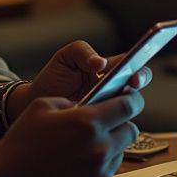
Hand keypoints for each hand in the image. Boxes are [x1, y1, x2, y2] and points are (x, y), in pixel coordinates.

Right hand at [0, 90, 143, 176]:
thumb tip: (87, 105)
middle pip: (131, 131)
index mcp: (87, 122)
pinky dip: (97, 169)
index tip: (130, 100)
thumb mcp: (40, 107)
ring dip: (109, 148)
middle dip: (120, 125)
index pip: (129, 106)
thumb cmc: (19, 145)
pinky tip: (75, 168)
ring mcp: (99, 174)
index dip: (131, 100)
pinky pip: (107, 174)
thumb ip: (70, 102)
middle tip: (103, 126)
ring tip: (81, 150)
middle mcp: (99, 148)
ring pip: (120, 153)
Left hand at [9, 41, 153, 116]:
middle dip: (137, 83)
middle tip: (130, 84)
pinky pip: (113, 123)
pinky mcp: (99, 124)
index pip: (133, 65)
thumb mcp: (65, 58)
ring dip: (122, 104)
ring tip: (108, 100)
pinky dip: (110, 121)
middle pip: (136, 86)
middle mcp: (113, 88)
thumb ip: (82, 51)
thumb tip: (99, 63)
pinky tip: (97, 117)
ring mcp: (107, 107)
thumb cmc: (53, 79)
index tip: (134, 74)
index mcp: (109, 69)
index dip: (139, 69)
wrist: (36, 103)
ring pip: (127, 107)